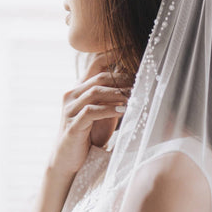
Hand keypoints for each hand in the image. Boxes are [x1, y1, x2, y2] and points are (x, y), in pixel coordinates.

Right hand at [48, 50, 133, 179]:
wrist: (68, 160)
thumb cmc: (88, 136)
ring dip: (119, 94)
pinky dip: (109, 109)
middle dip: (123, 79)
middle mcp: (71, 95)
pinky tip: (124, 111)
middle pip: (100, 77)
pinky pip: (91, 111)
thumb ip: (114, 99)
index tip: (134, 50)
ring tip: (136, 97)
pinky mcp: (72, 125)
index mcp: (79, 89)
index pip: (96, 62)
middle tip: (142, 82)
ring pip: (95, 92)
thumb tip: (137, 86)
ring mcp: (69, 109)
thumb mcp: (103, 114)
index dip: (115, 54)